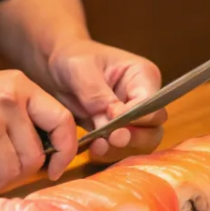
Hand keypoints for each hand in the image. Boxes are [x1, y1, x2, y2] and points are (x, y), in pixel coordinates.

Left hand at [46, 40, 165, 159]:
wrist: (56, 68)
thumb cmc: (72, 58)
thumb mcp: (81, 69)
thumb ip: (97, 92)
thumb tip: (114, 115)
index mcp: (143, 75)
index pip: (152, 104)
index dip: (136, 116)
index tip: (112, 117)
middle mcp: (143, 98)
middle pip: (153, 128)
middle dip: (133, 137)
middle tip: (111, 138)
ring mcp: (132, 117)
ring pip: (140, 143)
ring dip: (121, 149)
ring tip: (98, 146)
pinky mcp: (118, 131)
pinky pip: (122, 149)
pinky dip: (110, 152)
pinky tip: (93, 148)